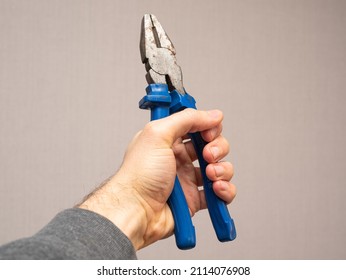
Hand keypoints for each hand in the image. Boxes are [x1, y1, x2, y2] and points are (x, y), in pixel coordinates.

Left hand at [78, 109, 235, 249]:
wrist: (135, 211)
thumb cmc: (139, 176)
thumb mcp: (158, 135)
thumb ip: (186, 119)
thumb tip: (212, 114)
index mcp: (169, 140)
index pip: (197, 126)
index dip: (208, 127)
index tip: (209, 132)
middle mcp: (180, 157)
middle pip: (212, 145)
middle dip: (217, 148)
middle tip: (208, 155)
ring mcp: (188, 178)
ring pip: (219, 168)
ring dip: (222, 169)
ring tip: (210, 175)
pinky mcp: (195, 199)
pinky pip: (220, 192)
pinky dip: (225, 190)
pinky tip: (217, 189)